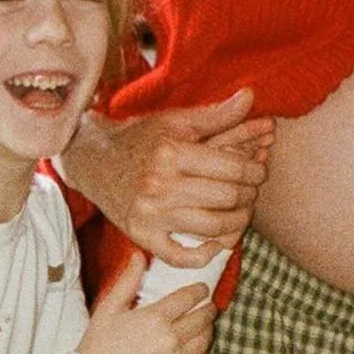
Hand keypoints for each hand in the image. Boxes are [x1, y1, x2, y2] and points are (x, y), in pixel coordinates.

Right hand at [59, 88, 273, 266]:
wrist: (93, 161)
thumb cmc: (140, 138)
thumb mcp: (175, 121)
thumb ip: (216, 114)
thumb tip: (251, 96)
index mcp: (171, 153)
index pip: (232, 168)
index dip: (255, 172)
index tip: (259, 172)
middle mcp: (160, 185)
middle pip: (226, 198)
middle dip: (250, 196)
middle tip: (253, 192)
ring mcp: (150, 214)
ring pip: (212, 228)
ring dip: (237, 223)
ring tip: (241, 213)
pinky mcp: (142, 236)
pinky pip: (180, 257)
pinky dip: (203, 255)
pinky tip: (215, 244)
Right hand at [77, 251, 215, 353]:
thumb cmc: (99, 342)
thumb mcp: (110, 306)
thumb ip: (128, 280)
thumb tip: (139, 255)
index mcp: (155, 317)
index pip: (190, 297)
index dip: (200, 290)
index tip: (201, 289)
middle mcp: (169, 338)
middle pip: (203, 317)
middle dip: (207, 308)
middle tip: (206, 305)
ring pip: (205, 341)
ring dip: (208, 330)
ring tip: (203, 325)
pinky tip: (196, 352)